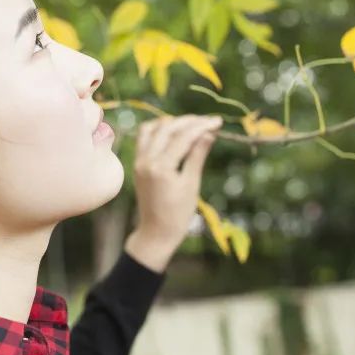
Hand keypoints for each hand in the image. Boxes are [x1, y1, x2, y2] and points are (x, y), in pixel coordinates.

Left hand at [125, 113, 222, 271]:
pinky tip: (173, 131)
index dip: (201, 126)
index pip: (182, 137)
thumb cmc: (178, 214)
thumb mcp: (191, 185)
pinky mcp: (137, 164)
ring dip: (172, 123)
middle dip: (189, 121)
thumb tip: (209, 134)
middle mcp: (146, 161)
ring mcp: (139, 161)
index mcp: (161, 168)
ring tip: (192, 124)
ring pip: (152, 129)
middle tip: (209, 121)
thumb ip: (197, 156)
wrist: (156, 233)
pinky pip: (144, 138)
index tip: (218, 121)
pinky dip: (158, 130)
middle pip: (167, 128)